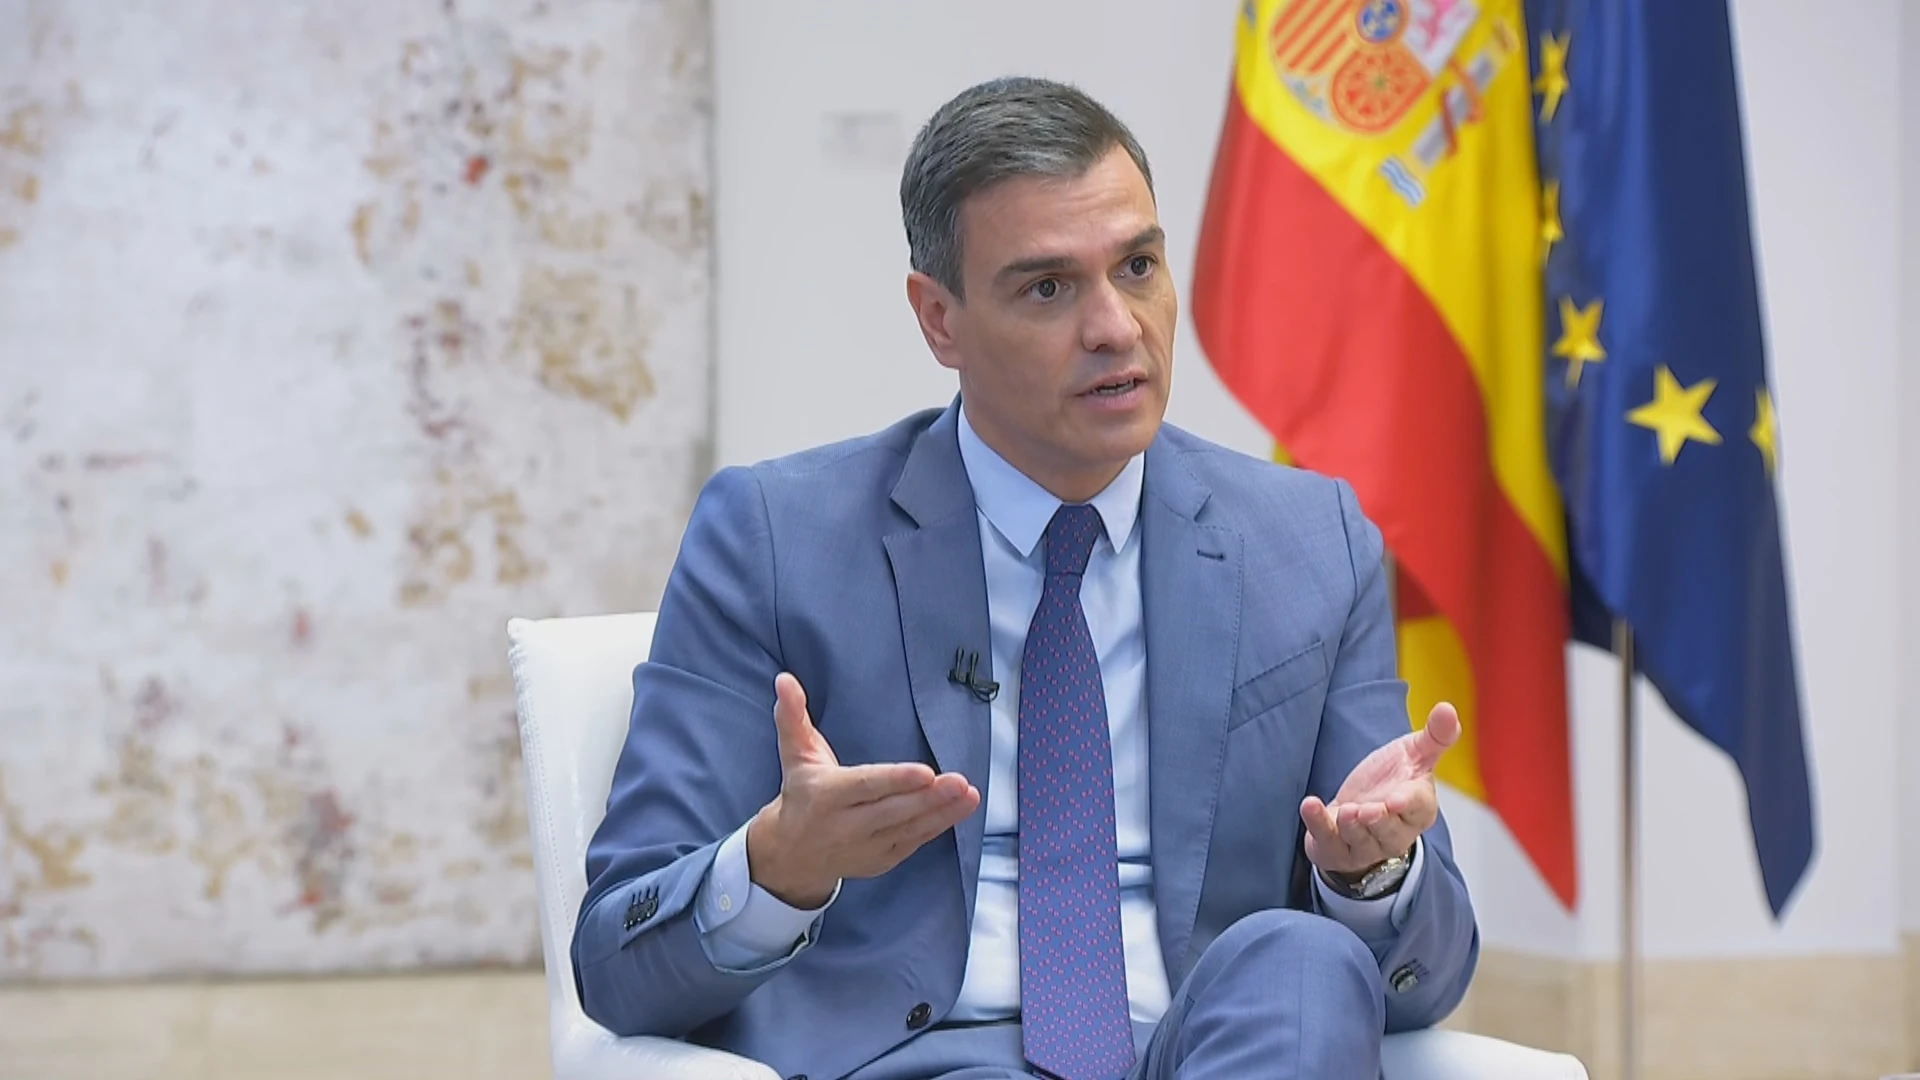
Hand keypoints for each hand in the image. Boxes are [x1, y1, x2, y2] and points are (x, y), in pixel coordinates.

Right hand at [746, 672, 980, 907]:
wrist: (792, 854)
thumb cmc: (801, 793)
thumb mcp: (794, 753)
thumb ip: (792, 716)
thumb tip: (785, 681)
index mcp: (826, 795)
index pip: (865, 786)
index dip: (896, 780)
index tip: (925, 772)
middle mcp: (845, 825)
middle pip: (893, 810)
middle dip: (929, 797)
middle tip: (960, 782)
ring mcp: (865, 846)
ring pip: (908, 829)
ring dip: (942, 812)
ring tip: (969, 795)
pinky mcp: (881, 859)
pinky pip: (912, 842)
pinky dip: (937, 827)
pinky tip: (960, 810)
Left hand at [1300, 701, 1459, 876]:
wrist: (1358, 811)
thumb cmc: (1391, 784)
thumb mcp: (1413, 756)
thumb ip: (1433, 737)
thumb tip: (1448, 708)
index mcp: (1418, 810)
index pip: (1419, 808)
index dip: (1408, 804)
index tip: (1397, 799)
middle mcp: (1394, 833)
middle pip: (1390, 832)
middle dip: (1379, 821)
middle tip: (1368, 809)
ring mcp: (1365, 846)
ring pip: (1360, 840)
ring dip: (1351, 827)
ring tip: (1346, 811)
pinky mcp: (1336, 849)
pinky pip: (1327, 840)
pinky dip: (1318, 824)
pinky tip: (1310, 805)